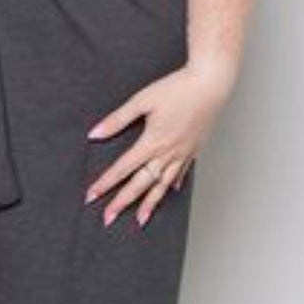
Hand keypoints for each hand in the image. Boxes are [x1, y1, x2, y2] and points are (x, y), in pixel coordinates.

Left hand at [84, 56, 237, 226]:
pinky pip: (181, 173)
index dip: (105, 183)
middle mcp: (167, 153)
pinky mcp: (194, 149)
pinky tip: (169, 191)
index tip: (91, 196)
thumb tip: (94, 134)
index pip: (122, 168)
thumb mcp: (142, 100)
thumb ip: (117, 119)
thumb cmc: (178, 88)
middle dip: (122, 203)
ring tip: (139, 220)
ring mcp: (183, 153)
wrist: (212, 83)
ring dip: (149, 203)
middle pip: (140, 184)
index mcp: (152, 142)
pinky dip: (172, 184)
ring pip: (162, 185)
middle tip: (108, 219)